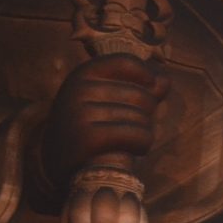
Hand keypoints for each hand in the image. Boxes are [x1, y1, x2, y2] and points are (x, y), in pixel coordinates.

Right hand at [43, 53, 168, 190]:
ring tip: (129, 140)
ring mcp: (80, 114)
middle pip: (142, 95)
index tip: (148, 87)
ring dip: (146, 132)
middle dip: (147, 114)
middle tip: (132, 126)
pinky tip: (134, 150)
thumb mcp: (108, 98)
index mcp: (83, 74)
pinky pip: (137, 136)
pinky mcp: (88, 138)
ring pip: (142, 118)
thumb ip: (139, 86)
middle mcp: (78, 90)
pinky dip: (143, 145)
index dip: (146, 76)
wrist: (58, 160)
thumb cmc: (93, 124)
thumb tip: (164, 80)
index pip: (126, 62)